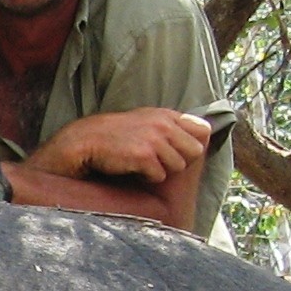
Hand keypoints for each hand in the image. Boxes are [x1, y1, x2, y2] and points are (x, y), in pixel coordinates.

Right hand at [26, 108, 211, 182]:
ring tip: (140, 162)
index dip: (191, 144)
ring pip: (178, 167)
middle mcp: (163, 123)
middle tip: (154, 158)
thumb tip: (206, 130)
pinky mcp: (144, 155)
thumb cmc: (115, 136)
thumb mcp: (146, 121)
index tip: (174, 148)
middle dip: (177, 160)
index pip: (202, 129)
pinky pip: (159, 175)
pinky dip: (146, 176)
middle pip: (194, 152)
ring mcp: (154, 139)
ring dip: (160, 169)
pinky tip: (131, 168)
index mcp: (166, 114)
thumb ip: (173, 124)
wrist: (84, 142)